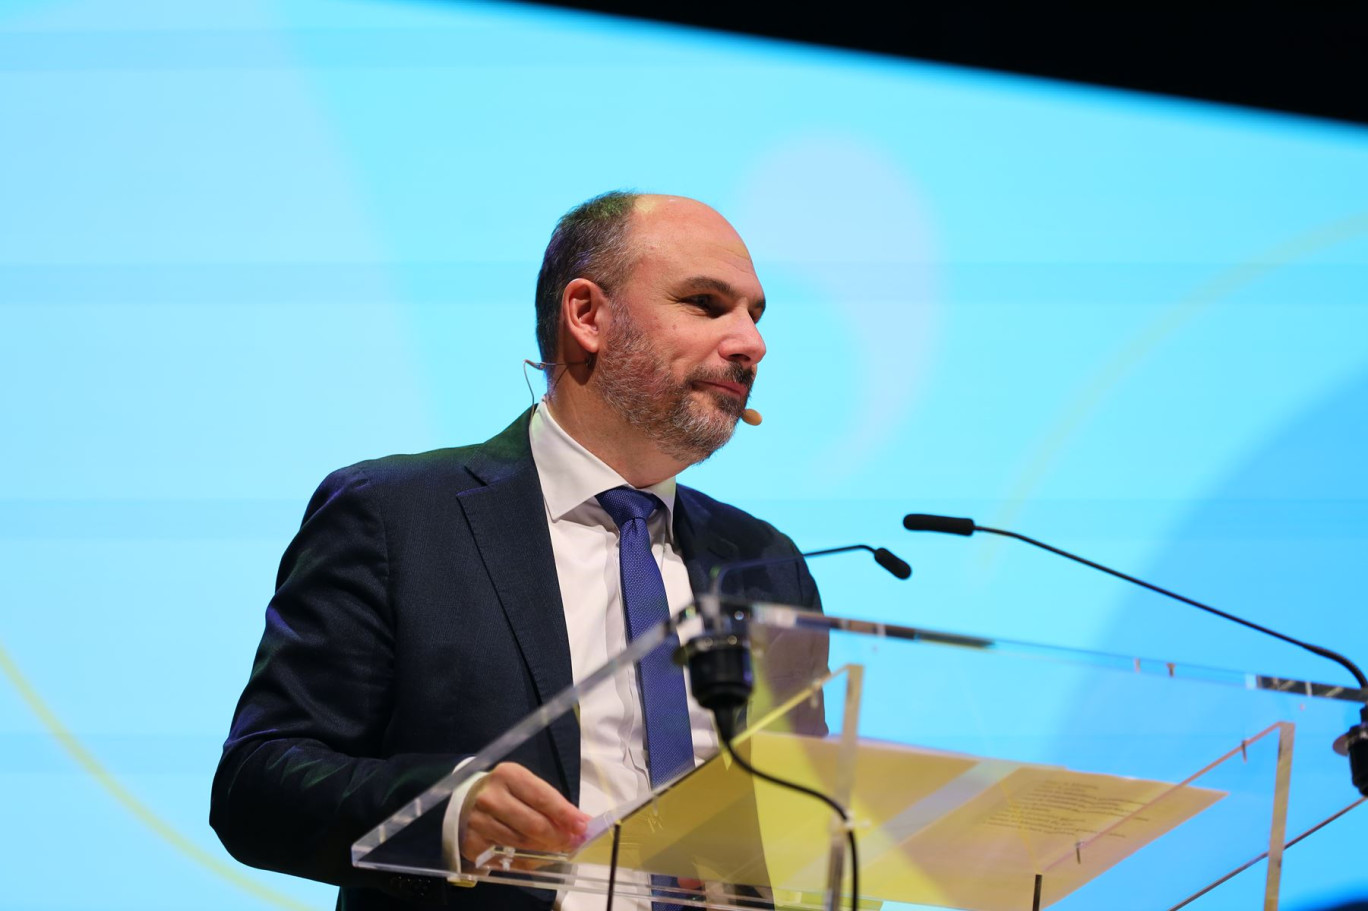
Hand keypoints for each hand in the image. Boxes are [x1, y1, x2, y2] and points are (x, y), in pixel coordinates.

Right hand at [460, 762, 589, 864]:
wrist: (465, 800)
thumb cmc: (504, 791)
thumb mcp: (526, 786)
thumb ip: (552, 802)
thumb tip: (582, 822)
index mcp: (508, 776)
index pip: (542, 798)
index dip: (565, 814)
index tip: (582, 826)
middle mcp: (491, 797)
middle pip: (533, 824)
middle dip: (557, 836)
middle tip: (571, 843)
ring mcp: (479, 822)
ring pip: (521, 844)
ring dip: (544, 850)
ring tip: (556, 849)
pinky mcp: (472, 844)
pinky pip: (507, 859)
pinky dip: (526, 861)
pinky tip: (536, 857)